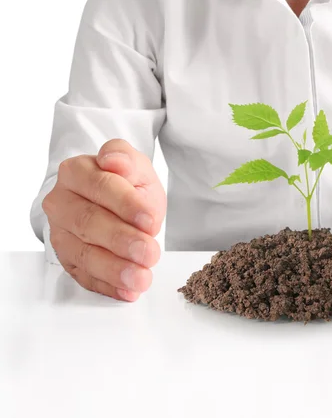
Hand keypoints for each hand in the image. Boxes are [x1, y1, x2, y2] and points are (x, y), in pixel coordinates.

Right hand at [42, 139, 166, 301]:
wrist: (115, 202)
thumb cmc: (126, 184)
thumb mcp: (136, 168)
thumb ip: (128, 161)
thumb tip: (113, 161)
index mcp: (77, 172)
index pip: (101, 186)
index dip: (126, 205)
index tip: (150, 220)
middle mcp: (61, 202)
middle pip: (89, 222)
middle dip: (122, 241)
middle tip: (150, 253)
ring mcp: (61, 233)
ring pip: (83, 253)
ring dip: (115, 269)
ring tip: (142, 278)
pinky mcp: (67, 259)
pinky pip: (84, 276)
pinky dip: (107, 285)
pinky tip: (127, 291)